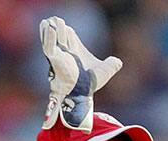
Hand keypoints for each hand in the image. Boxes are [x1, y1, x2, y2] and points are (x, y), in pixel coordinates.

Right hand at [40, 15, 121, 130]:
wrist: (84, 94)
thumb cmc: (90, 84)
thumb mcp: (105, 70)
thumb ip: (111, 65)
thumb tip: (118, 62)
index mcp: (74, 54)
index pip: (68, 37)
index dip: (66, 31)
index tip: (65, 25)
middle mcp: (64, 54)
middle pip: (58, 37)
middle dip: (56, 28)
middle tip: (54, 19)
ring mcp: (58, 57)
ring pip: (50, 39)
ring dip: (50, 30)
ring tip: (50, 20)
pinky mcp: (55, 60)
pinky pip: (49, 47)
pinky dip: (49, 38)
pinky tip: (50, 28)